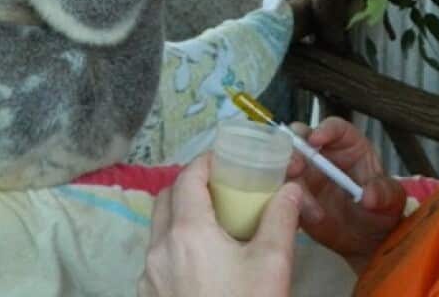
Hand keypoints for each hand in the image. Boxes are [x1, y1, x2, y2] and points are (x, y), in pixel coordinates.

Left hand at [138, 152, 302, 296]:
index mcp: (187, 233)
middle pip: (165, 200)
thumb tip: (290, 189)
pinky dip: (176, 248)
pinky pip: (158, 261)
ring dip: (182, 218)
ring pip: (159, 232)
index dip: (205, 162)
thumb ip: (281, 219)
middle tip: (221, 189)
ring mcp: (148, 278)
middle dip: (190, 186)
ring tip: (216, 227)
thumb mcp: (273, 264)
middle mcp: (159, 250)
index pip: (187, 178)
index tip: (225, 159)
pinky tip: (204, 263)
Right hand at [285, 117, 405, 273]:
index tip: (316, 140)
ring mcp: (307, 176)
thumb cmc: (382, 209)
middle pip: (301, 140)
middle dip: (293, 148)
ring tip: (300, 198)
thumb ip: (384, 193)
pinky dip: (286, 202)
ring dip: (288, 179)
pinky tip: (301, 216)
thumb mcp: (392, 200)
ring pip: (287, 167)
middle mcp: (323, 156)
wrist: (369, 239)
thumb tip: (369, 196)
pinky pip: (283, 194)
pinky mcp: (296, 197)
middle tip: (294, 167)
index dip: (324, 130)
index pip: (335, 129)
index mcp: (349, 146)